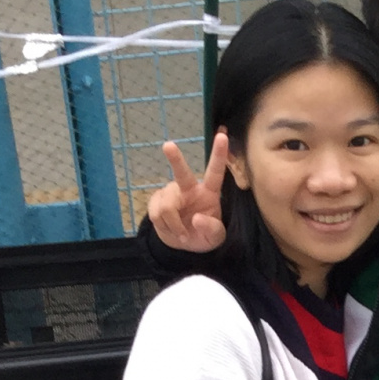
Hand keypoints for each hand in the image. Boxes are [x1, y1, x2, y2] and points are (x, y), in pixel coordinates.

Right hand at [146, 134, 228, 252]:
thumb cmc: (203, 235)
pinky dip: (164, 227)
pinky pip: (156, 215)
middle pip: (181, 173)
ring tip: (180, 233)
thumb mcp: (214, 238)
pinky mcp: (156, 199)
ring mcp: (171, 192)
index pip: (215, 173)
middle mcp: (188, 188)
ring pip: (167, 208)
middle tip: (168, 146)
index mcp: (208, 192)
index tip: (222, 136)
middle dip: (175, 159)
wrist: (182, 242)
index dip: (218, 155)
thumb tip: (196, 219)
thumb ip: (210, 229)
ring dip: (173, 225)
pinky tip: (169, 228)